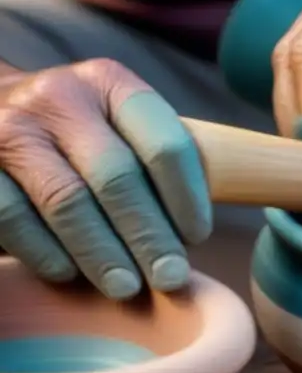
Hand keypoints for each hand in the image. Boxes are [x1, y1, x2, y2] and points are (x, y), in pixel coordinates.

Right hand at [0, 59, 210, 298]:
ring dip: (103, 254)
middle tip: (171, 278)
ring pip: (67, 203)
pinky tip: (69, 274)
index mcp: (112, 84)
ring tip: (128, 288)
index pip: (165, 144)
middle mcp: (60, 97)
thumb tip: (211, 225)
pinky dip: (47, 253)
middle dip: (150, 236)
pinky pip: (13, 219)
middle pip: (119, 179)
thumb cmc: (76, 132)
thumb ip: (160, 159)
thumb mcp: (118, 124)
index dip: (187, 197)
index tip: (197, 238)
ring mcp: (9, 127)